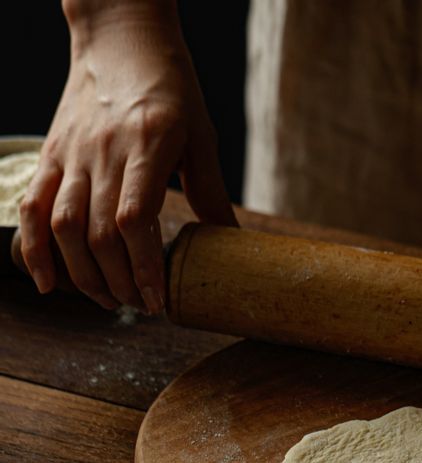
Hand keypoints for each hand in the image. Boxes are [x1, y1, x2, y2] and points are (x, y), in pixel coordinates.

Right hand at [19, 0, 236, 313]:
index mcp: (146, 146)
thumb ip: (212, 192)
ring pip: (63, 227)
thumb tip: (233, 241)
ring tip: (109, 301)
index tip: (157, 301)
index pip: (133, 219)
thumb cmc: (171, 88)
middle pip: (98, 234)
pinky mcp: (51, 155)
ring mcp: (71, 155)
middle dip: (119, 282)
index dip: (143, 267)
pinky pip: (31, 207)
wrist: (121, 39)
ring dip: (84, 275)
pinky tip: (48, 283)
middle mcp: (102, 153)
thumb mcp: (202, 137)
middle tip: (141, 307)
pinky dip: (34, 249)